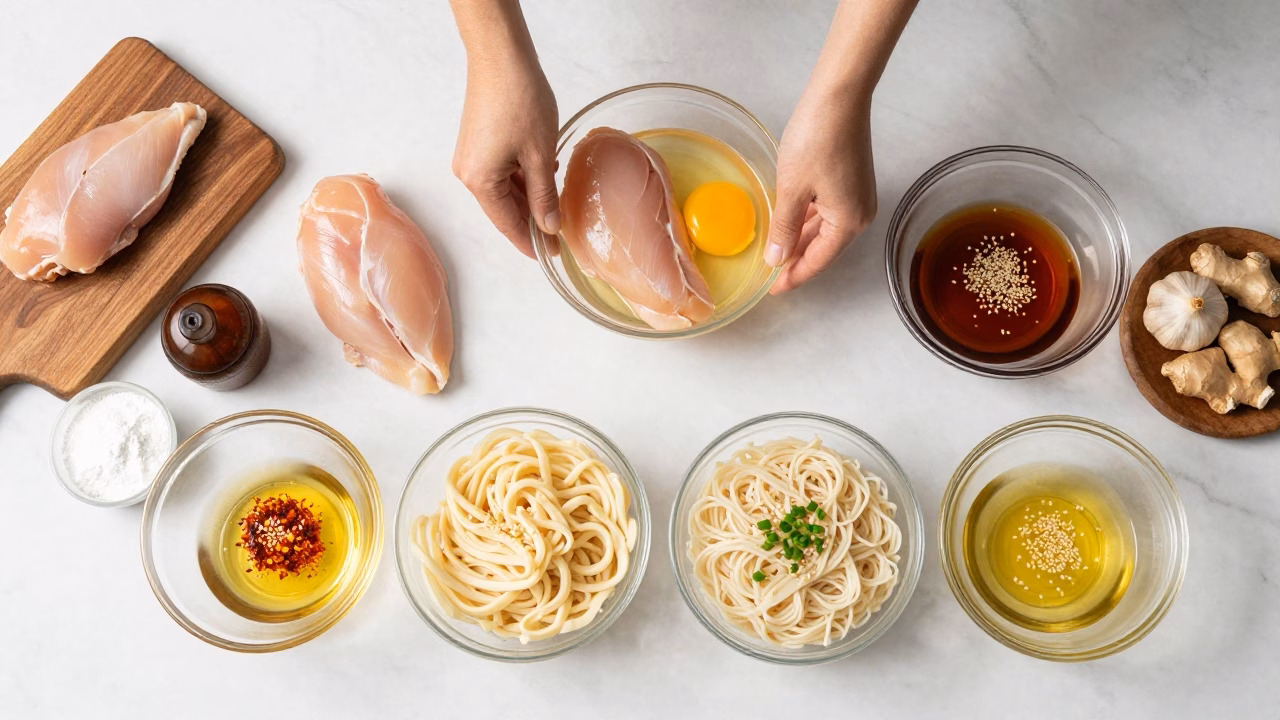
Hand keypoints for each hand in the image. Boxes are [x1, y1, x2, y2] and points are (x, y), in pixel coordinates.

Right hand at [452, 55, 559, 257]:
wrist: (501, 56)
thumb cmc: (519, 100)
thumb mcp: (540, 155)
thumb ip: (544, 196)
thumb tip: (548, 226)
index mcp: (479, 181)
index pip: (507, 224)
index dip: (532, 242)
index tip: (552, 254)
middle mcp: (468, 172)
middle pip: (504, 208)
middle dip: (532, 219)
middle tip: (561, 233)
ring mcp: (471, 156)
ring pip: (505, 188)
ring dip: (530, 195)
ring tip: (557, 201)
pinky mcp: (478, 142)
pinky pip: (501, 170)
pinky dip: (523, 176)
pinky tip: (545, 173)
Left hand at [766, 89, 876, 293]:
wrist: (839, 97)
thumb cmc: (817, 140)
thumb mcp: (792, 189)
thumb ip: (784, 229)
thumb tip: (777, 260)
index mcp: (848, 222)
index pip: (817, 261)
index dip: (794, 277)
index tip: (773, 290)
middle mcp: (859, 214)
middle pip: (823, 248)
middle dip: (797, 260)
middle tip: (770, 274)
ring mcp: (857, 197)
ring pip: (824, 229)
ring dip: (800, 240)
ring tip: (775, 252)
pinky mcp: (852, 181)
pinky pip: (827, 211)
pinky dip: (808, 220)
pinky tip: (788, 224)